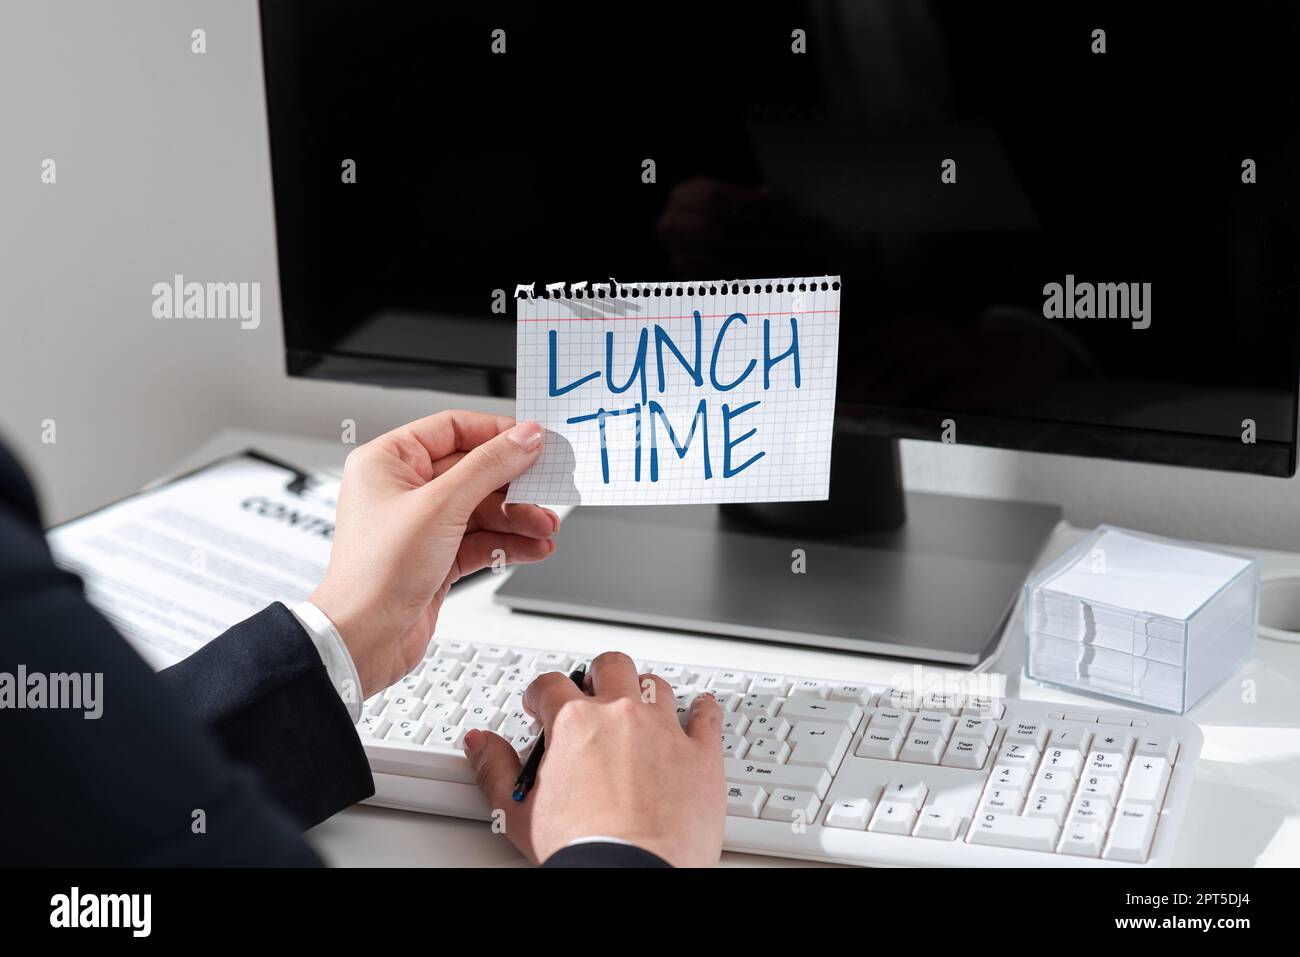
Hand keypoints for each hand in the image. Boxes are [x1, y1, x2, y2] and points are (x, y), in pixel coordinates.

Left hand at [310, 411, 557, 699]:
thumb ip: (490, 467)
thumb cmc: (376, 573)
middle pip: (474, 471)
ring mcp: (420, 525)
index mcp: (388, 461)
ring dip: (517, 517)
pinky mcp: (435, 558)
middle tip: (549, 487)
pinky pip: (480, 539)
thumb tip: (524, 437)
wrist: (364, 640)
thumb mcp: (442, 506)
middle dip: (514, 484)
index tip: (534, 440)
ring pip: (482, 509)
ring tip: (545, 527)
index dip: (496, 433)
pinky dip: (508, 543)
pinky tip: (533, 547)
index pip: (452, 429)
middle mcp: (403, 490)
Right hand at [463, 651, 725, 866]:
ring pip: (657, 685)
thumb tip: (480, 744)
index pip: (550, 685)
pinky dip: (704, 710)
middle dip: (598, 675)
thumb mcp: (518, 812)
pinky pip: (707, 716)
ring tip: (641, 704)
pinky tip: (701, 709)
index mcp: (574, 723)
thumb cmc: (582, 848)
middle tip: (592, 693)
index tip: (540, 704)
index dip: (540, 694)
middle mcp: (621, 715)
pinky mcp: (702, 754)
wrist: (633, 872)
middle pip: (610, 666)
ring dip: (646, 691)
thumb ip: (496, 769)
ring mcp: (665, 731)